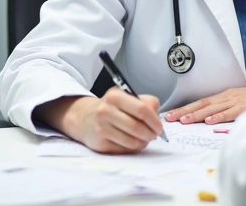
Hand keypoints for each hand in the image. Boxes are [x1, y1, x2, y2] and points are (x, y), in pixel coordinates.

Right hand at [35, 89, 164, 153]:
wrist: (85, 118)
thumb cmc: (112, 108)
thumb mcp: (127, 97)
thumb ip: (146, 102)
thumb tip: (157, 118)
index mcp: (115, 96)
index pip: (142, 109)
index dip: (155, 120)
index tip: (160, 127)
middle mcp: (106, 111)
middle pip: (138, 127)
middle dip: (151, 134)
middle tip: (155, 135)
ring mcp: (101, 128)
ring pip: (132, 141)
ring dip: (143, 142)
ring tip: (145, 139)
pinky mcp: (100, 143)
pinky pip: (124, 149)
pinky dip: (133, 148)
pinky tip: (132, 142)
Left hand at [165, 75, 245, 124]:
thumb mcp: (242, 102)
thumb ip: (228, 111)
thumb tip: (213, 122)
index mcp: (226, 96)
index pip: (202, 102)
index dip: (186, 108)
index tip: (173, 115)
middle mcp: (228, 97)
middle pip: (202, 104)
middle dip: (184, 111)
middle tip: (169, 118)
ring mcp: (236, 102)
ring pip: (213, 108)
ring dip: (197, 114)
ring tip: (183, 120)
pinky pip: (230, 112)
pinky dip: (219, 117)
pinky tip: (209, 121)